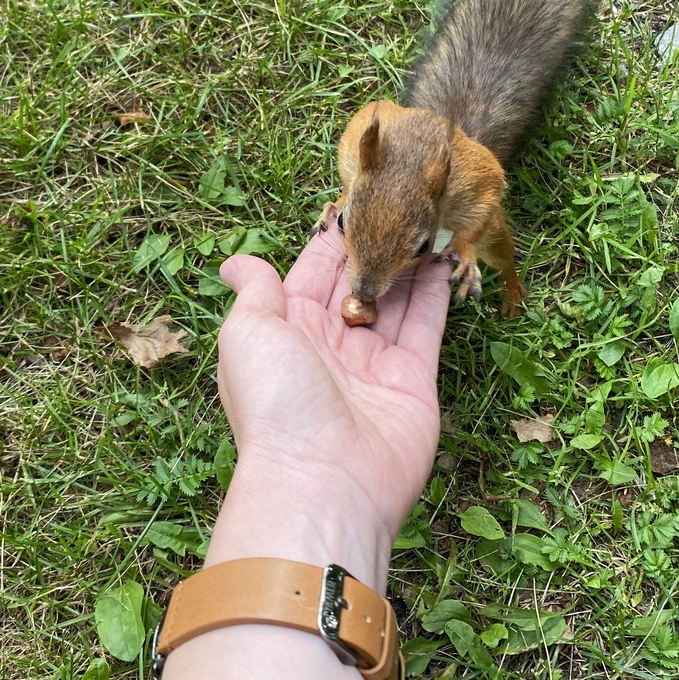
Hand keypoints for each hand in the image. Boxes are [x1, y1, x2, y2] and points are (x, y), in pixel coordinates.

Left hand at [208, 234, 451, 589]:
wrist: (322, 481)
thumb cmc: (274, 404)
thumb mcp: (247, 333)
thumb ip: (256, 290)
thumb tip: (234, 263)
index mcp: (287, 329)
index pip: (313, 270)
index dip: (334, 236)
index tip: (357, 197)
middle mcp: (330, 344)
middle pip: (358, 281)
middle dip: (377, 243)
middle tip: (403, 199)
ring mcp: (373, 363)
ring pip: (396, 298)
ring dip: (410, 260)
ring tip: (428, 216)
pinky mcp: (413, 380)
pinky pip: (427, 325)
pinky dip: (437, 291)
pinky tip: (445, 255)